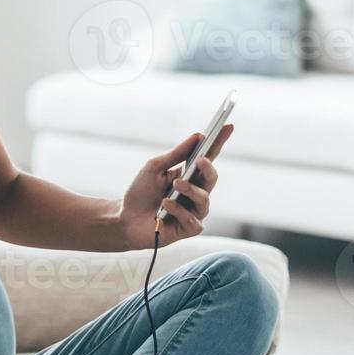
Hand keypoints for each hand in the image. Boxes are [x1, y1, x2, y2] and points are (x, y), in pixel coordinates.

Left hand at [116, 124, 232, 250]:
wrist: (125, 219)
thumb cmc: (140, 192)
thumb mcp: (154, 168)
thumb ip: (175, 154)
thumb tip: (198, 136)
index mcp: (188, 176)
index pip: (208, 158)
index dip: (219, 143)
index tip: (228, 126)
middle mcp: (194, 193)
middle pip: (211, 179)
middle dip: (208, 169)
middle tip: (200, 160)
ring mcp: (193, 212)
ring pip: (204, 201)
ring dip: (190, 191)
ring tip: (176, 185)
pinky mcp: (188, 229)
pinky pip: (193, 221)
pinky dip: (179, 211)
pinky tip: (166, 206)